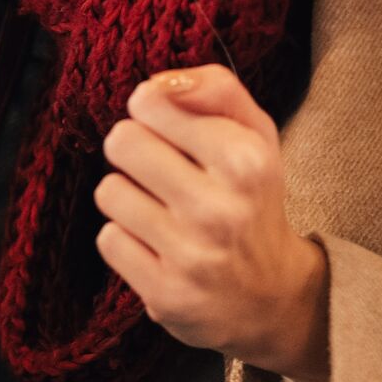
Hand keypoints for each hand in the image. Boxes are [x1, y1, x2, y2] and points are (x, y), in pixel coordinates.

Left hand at [93, 63, 329, 381]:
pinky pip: (108, 239)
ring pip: (109, 190)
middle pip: (122, 142)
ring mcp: (191, 257)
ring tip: (162, 209)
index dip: (152, 111)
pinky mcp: (165, 295)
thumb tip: (158, 83)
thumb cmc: (252, 197)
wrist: (273, 298)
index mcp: (245, 162)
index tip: (169, 129)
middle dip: (134, 149)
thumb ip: (215, 88)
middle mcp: (220, 210)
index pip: (150, 102)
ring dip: (128, 196)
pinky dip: (126, 238)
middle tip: (159, 168)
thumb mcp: (255, 133)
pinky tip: (157, 245)